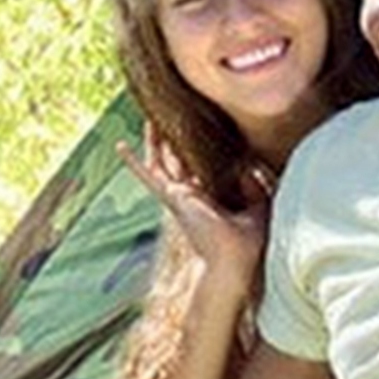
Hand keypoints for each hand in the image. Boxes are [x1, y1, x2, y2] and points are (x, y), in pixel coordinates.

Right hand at [117, 131, 269, 290]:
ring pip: (162, 162)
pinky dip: (133, 162)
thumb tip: (252, 169)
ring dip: (156, 141)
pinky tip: (120, 146)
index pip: (203, 172)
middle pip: (179, 162)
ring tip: (151, 117)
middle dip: (175, 140)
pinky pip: (148, 175)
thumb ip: (256, 190)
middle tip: (171, 116)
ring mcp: (178, 196)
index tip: (203, 132)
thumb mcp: (258, 211)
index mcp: (210, 200)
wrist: (232, 262)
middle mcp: (191, 197)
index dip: (202, 154)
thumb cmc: (246, 246)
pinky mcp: (171, 197)